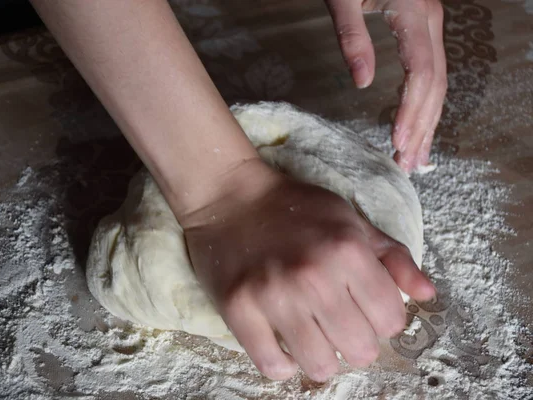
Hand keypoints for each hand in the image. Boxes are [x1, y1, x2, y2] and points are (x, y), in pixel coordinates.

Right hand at [181, 160, 435, 380]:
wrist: (231, 196)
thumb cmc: (295, 208)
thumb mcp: (351, 220)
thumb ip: (394, 256)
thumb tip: (427, 294)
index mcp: (348, 250)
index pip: (392, 320)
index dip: (383, 318)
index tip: (364, 308)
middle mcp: (314, 276)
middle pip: (361, 350)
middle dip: (356, 341)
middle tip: (338, 322)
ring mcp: (273, 295)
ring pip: (320, 366)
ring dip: (321, 355)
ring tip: (311, 334)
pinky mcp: (239, 309)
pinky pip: (272, 365)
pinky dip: (282, 362)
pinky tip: (282, 341)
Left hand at [325, 0, 447, 171]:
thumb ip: (352, 36)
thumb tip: (362, 83)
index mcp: (414, 14)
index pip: (421, 73)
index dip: (412, 110)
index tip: (398, 142)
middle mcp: (430, 22)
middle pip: (435, 84)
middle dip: (423, 126)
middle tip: (409, 165)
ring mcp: (430, 25)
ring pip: (437, 81)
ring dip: (428, 121)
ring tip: (417, 157)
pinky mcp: (422, 28)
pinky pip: (430, 72)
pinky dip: (425, 102)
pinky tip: (418, 123)